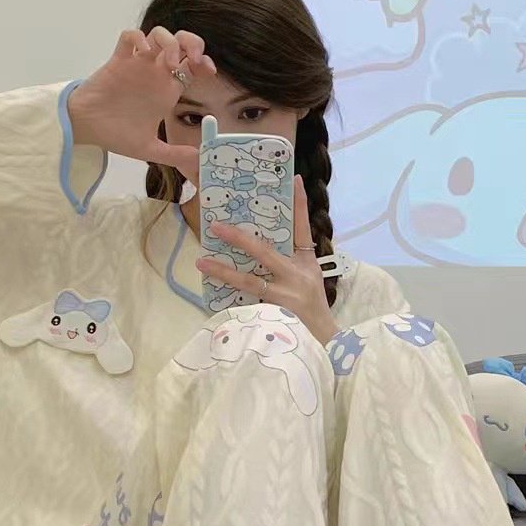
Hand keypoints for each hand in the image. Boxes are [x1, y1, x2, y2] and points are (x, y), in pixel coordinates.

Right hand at [67, 26, 215, 180]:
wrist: (87, 129)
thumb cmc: (116, 135)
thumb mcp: (149, 150)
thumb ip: (173, 154)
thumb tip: (197, 159)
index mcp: (166, 91)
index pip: (192, 67)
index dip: (203, 63)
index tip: (209, 71)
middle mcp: (155, 74)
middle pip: (180, 43)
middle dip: (192, 43)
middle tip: (194, 58)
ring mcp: (137, 65)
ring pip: (158, 35)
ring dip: (168, 42)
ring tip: (169, 62)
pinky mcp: (118, 61)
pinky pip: (129, 37)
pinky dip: (138, 38)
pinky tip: (142, 51)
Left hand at [196, 176, 340, 344]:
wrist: (323, 345)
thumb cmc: (312, 311)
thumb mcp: (310, 280)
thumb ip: (291, 262)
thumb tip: (260, 243)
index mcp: (307, 264)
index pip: (303, 229)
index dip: (299, 205)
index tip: (295, 180)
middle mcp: (297, 277)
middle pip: (265, 252)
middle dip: (239, 238)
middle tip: (216, 226)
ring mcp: (286, 298)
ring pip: (250, 280)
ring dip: (223, 271)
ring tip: (201, 262)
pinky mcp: (275, 316)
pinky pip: (248, 305)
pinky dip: (232, 301)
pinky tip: (213, 295)